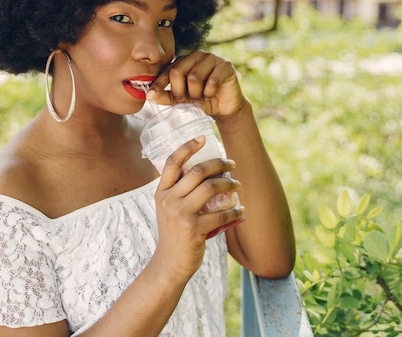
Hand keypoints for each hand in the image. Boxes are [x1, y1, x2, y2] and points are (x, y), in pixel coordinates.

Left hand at [147, 50, 244, 117]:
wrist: (224, 107)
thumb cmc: (202, 100)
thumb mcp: (181, 100)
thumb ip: (166, 96)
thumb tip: (149, 96)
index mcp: (183, 61)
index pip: (167, 71)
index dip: (158, 84)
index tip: (150, 96)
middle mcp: (196, 55)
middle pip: (177, 72)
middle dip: (180, 91)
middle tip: (188, 99)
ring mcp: (211, 58)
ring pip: (194, 78)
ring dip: (196, 94)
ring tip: (201, 97)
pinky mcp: (225, 65)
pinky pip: (211, 82)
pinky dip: (209, 93)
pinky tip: (212, 94)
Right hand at [151, 137, 242, 280]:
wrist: (169, 263)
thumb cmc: (173, 233)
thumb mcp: (167, 208)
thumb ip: (178, 191)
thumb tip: (204, 171)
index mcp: (161, 192)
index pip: (173, 162)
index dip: (188, 147)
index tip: (203, 138)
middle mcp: (169, 200)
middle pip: (198, 171)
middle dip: (219, 164)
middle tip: (232, 164)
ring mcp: (181, 214)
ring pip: (211, 188)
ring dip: (229, 183)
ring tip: (237, 184)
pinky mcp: (194, 229)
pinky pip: (221, 214)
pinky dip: (235, 210)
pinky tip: (240, 209)